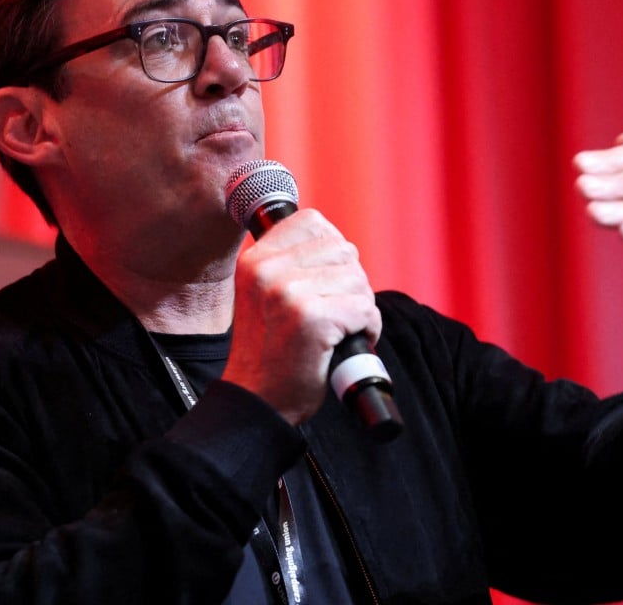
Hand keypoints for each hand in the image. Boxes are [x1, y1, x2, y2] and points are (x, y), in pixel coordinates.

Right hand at [223, 209, 381, 423]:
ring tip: (338, 329)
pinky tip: (346, 342)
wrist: (259, 401)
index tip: (326, 281)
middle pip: (343, 251)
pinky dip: (368, 328)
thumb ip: (292, 265)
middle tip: (335, 313)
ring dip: (360, 307)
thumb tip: (341, 247)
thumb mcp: (265, 295)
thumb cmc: (272, 353)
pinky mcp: (312, 318)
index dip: (332, 251)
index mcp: (255, 260)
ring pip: (358, 279)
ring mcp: (288, 293)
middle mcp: (267, 270)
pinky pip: (365, 308)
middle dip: (350, 283)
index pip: (312, 222)